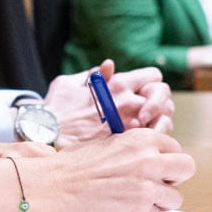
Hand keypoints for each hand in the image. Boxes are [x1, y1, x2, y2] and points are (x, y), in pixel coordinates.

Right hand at [25, 127, 193, 211]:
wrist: (54, 187)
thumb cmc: (75, 165)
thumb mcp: (111, 143)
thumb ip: (137, 149)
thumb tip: (158, 158)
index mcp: (142, 139)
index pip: (175, 148)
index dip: (165, 159)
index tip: (153, 167)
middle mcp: (149, 160)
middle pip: (187, 168)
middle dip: (174, 177)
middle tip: (157, 183)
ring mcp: (147, 187)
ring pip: (175, 197)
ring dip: (159, 200)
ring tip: (133, 198)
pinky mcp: (141, 211)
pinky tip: (122, 208)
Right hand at [43, 62, 174, 140]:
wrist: (47, 137)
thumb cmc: (56, 109)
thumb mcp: (70, 83)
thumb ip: (94, 75)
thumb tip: (108, 66)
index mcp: (118, 84)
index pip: (153, 76)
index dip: (151, 81)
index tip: (143, 89)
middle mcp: (129, 103)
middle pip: (163, 96)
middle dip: (159, 101)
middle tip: (149, 109)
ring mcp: (130, 125)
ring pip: (164, 119)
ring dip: (159, 121)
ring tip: (147, 126)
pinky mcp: (127, 145)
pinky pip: (153, 141)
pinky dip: (153, 140)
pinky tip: (141, 142)